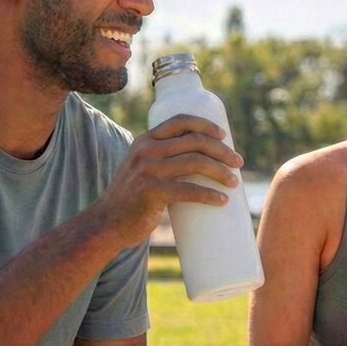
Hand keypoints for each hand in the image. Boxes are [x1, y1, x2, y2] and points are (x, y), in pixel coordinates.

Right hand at [95, 114, 243, 248]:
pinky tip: (222, 201)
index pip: (180, 121)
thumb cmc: (133, 199)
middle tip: (238, 163)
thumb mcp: (142, 169)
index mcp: (145, 140)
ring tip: (234, 182)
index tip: (224, 135)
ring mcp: (147, 170)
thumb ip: (162, 160)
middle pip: (194, 141)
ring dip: (221, 171)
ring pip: (195, 163)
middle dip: (222, 151)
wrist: (108, 224)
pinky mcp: (151, 192)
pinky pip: (188, 190)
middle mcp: (146, 150)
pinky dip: (210, 195)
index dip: (206, 125)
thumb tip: (201, 161)